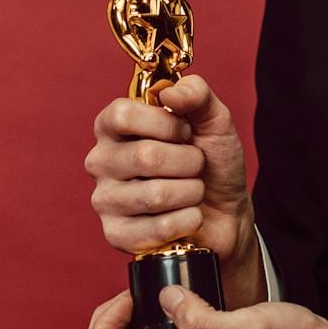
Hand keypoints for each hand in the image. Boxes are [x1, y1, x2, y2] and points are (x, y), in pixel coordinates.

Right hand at [84, 73, 262, 305]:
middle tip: (196, 165)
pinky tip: (189, 217)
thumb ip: (196, 94)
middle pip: (145, 156)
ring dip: (192, 192)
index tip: (186, 131)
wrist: (226, 212)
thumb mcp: (213, 120)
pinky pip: (159, 228)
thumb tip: (170, 93)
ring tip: (193, 191)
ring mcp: (104, 200)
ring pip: (155, 195)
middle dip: (189, 162)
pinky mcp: (116, 234)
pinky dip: (188, 220)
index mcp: (113, 127)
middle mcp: (101, 161)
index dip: (166, 124)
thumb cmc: (212, 163)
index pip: (123, 115)